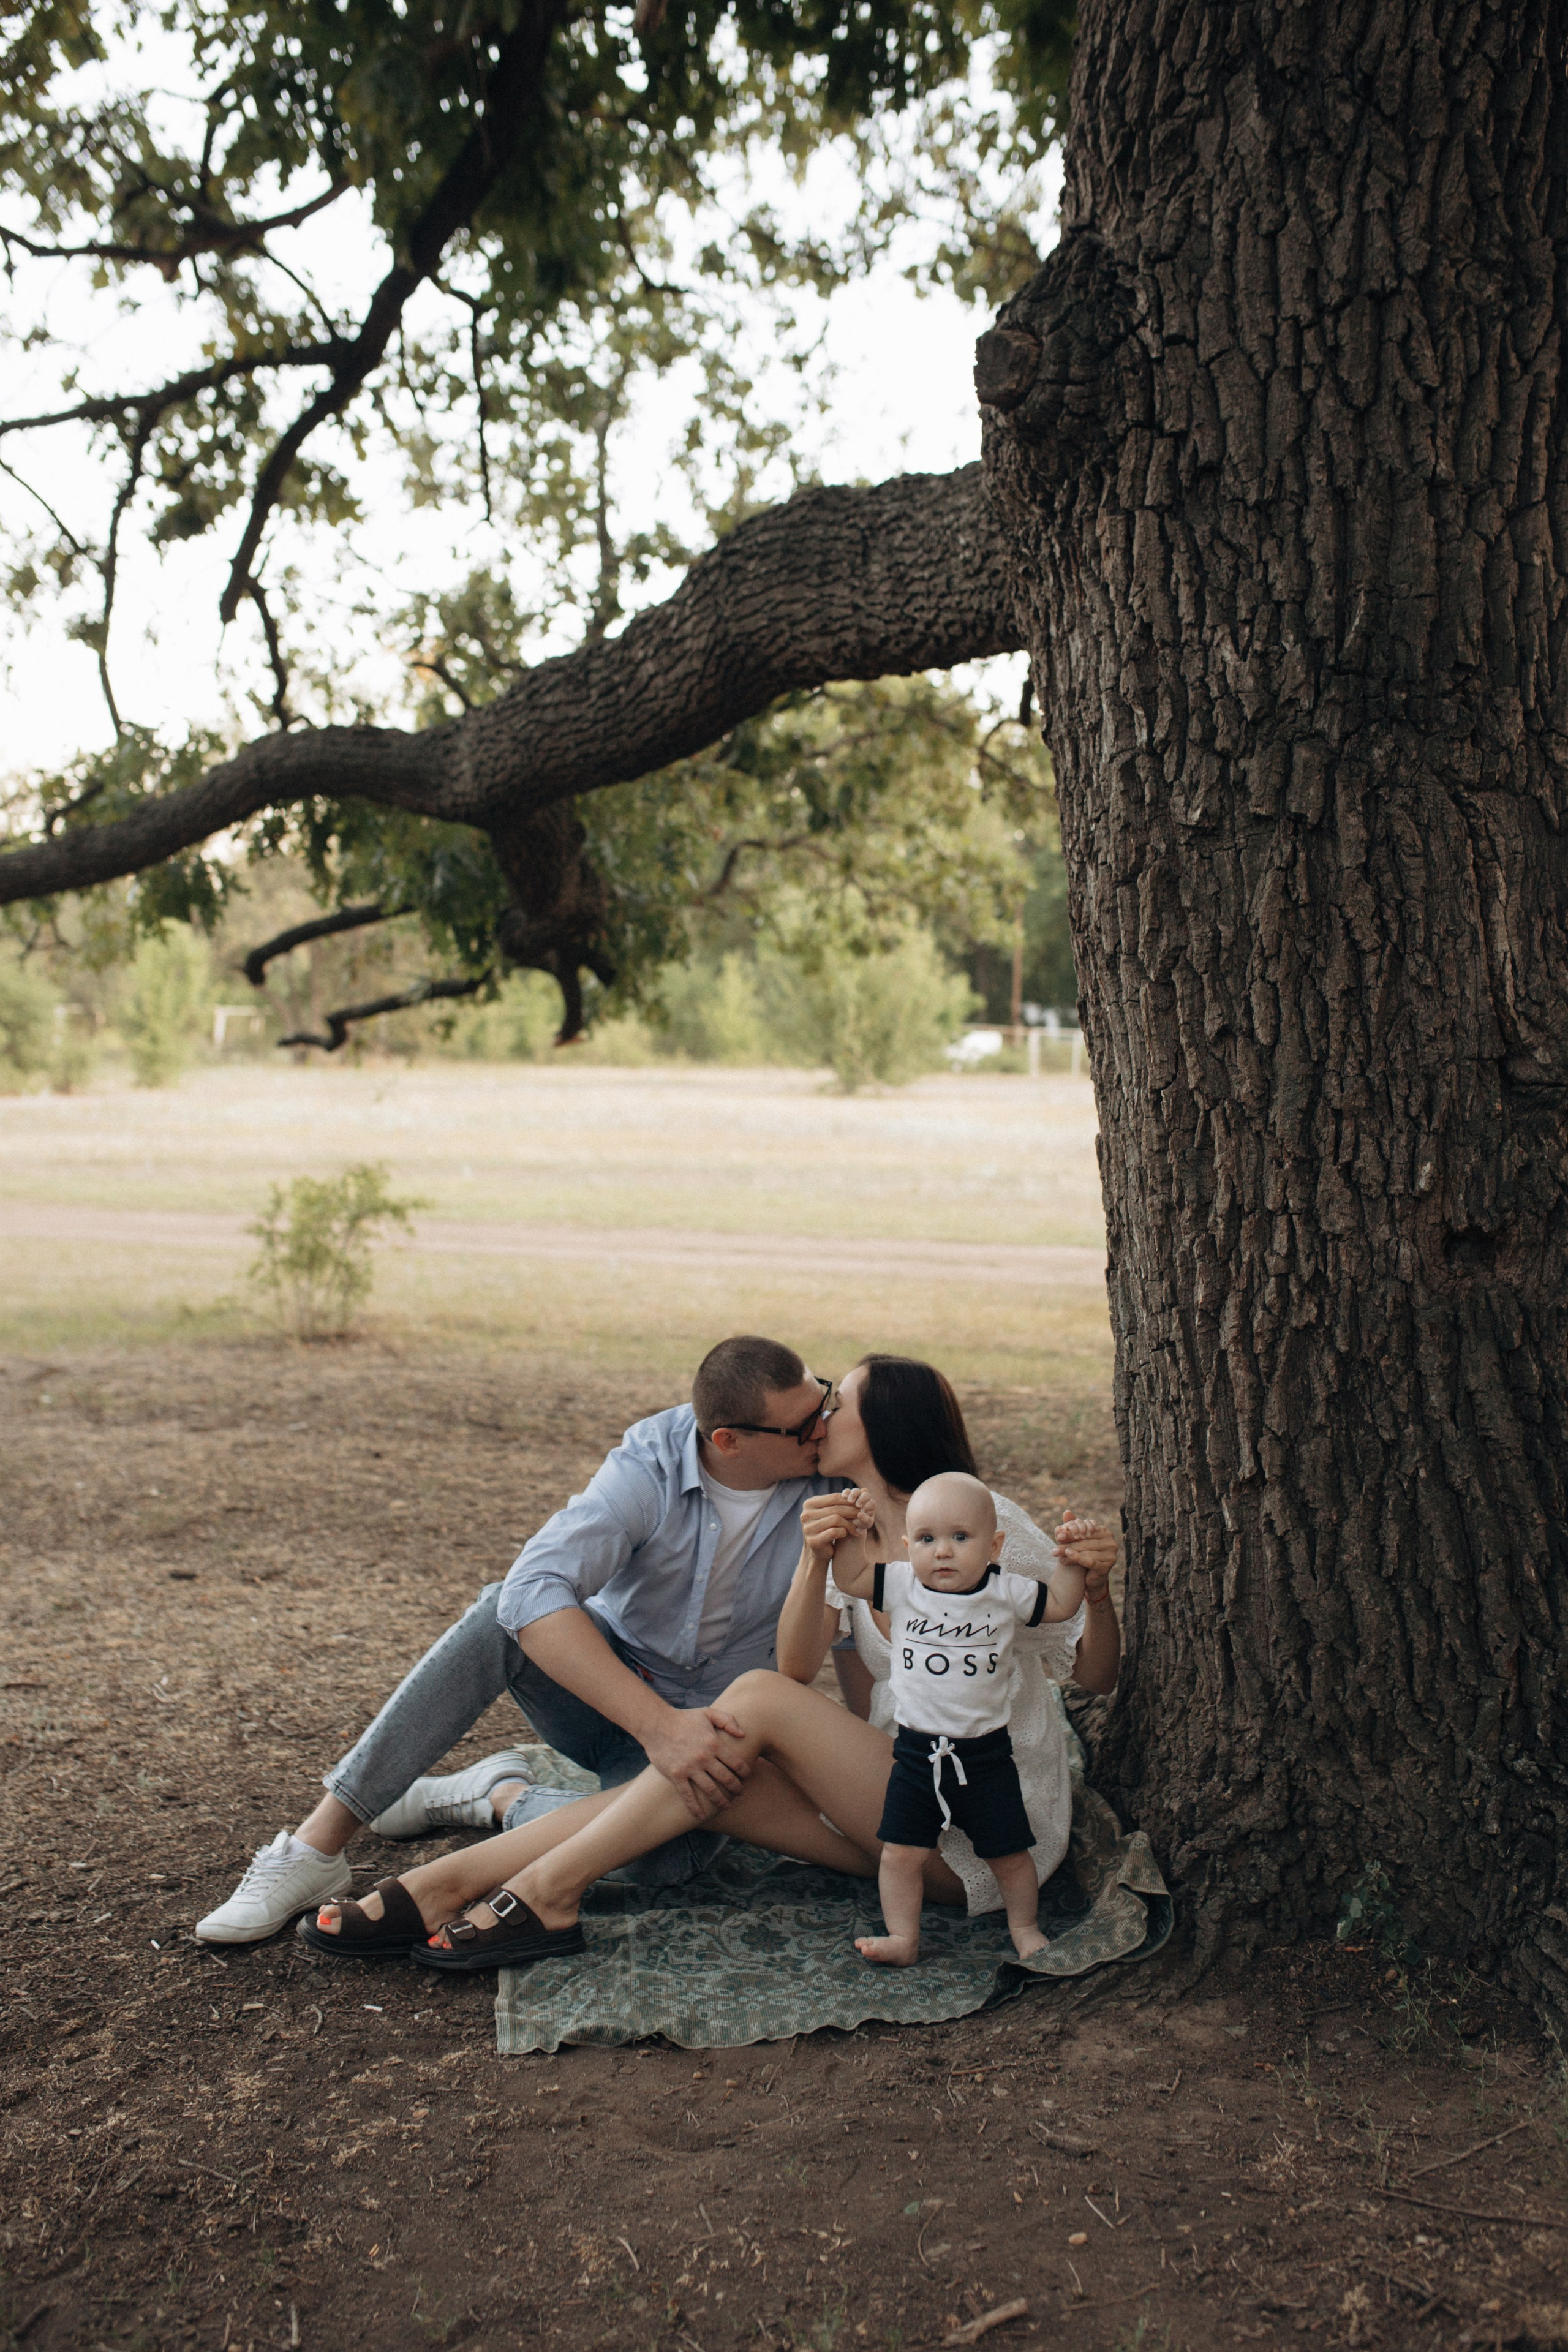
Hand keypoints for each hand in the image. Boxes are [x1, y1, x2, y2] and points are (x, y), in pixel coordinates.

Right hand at [642, 1704, 751, 1820]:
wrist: (656, 1724)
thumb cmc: (684, 1718)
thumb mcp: (708, 1713)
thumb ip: (728, 1720)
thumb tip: (744, 1734)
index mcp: (714, 1743)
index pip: (736, 1763)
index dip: (745, 1772)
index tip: (747, 1778)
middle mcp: (704, 1758)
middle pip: (727, 1779)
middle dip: (736, 1789)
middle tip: (740, 1794)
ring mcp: (690, 1768)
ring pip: (711, 1791)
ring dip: (721, 1801)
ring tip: (727, 1806)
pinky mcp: (676, 1776)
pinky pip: (688, 1796)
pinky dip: (695, 1808)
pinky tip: (701, 1816)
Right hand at [801, 1489, 874, 1563]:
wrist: (817, 1552)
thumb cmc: (827, 1529)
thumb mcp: (831, 1513)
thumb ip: (842, 1503)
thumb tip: (864, 1490)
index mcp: (809, 1504)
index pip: (834, 1498)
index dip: (850, 1501)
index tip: (861, 1505)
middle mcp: (806, 1515)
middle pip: (836, 1508)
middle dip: (852, 1512)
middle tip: (863, 1515)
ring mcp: (808, 1528)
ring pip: (836, 1519)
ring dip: (850, 1524)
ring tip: (858, 1527)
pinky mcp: (814, 1540)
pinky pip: (834, 1532)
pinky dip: (844, 1532)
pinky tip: (847, 1534)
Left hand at [1054, 1515, 1118, 1604]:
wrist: (1091, 1579)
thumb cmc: (1085, 1556)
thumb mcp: (1078, 1540)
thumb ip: (1073, 1525)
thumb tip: (1066, 1512)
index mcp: (1105, 1532)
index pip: (1086, 1531)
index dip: (1071, 1533)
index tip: (1057, 1535)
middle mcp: (1111, 1542)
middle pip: (1085, 1541)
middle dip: (1067, 1544)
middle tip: (1053, 1547)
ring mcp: (1111, 1554)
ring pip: (1086, 1551)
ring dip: (1069, 1553)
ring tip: (1056, 1554)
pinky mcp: (1108, 1566)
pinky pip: (1090, 1560)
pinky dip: (1077, 1557)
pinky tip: (1066, 1556)